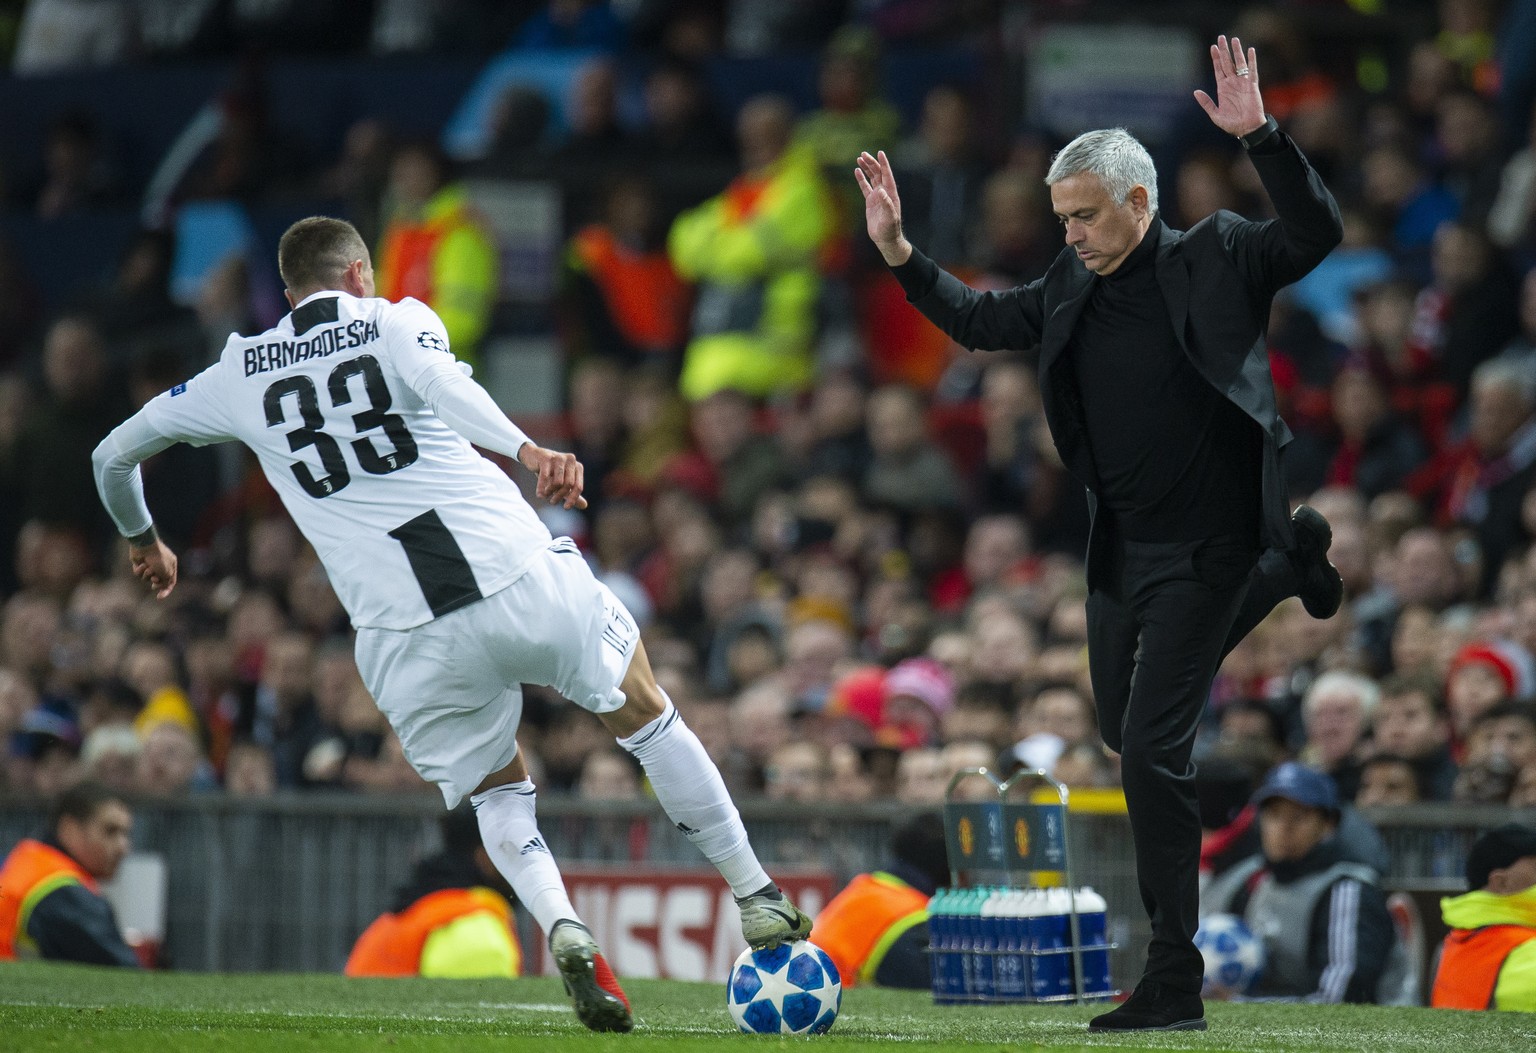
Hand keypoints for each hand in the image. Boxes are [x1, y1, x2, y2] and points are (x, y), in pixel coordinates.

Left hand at [129, 538, 177, 598]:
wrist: (145, 546)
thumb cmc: (158, 558)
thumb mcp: (167, 572)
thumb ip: (166, 582)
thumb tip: (161, 587)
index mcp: (171, 566)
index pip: (170, 582)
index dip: (165, 591)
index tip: (159, 597)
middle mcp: (161, 565)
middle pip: (158, 581)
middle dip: (155, 582)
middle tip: (154, 578)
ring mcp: (150, 564)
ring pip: (146, 578)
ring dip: (146, 575)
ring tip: (147, 567)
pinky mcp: (140, 564)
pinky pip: (138, 574)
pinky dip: (139, 570)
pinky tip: (141, 564)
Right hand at [517, 443, 587, 509]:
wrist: (533, 455)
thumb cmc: (550, 471)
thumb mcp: (562, 482)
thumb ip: (572, 493)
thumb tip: (585, 506)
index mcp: (577, 466)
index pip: (578, 486)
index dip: (573, 499)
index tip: (566, 508)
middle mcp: (571, 460)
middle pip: (568, 485)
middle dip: (560, 496)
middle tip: (552, 502)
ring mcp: (558, 458)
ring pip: (558, 482)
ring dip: (551, 492)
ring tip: (546, 496)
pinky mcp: (546, 458)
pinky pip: (545, 477)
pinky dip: (542, 488)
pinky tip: (539, 495)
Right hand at [855, 150, 911, 265]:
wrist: (886, 239)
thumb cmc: (890, 229)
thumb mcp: (890, 217)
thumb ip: (886, 204)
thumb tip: (881, 191)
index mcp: (891, 194)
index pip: (887, 175)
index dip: (884, 164)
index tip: (880, 153)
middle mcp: (885, 192)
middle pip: (878, 174)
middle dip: (872, 163)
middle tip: (864, 154)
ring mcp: (877, 196)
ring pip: (872, 178)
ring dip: (867, 168)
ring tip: (860, 158)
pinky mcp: (871, 202)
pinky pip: (865, 187)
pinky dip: (861, 179)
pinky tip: (857, 171)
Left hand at [1194, 35, 1266, 138]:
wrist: (1247, 129)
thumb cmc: (1231, 124)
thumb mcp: (1215, 114)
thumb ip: (1206, 103)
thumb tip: (1195, 91)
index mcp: (1222, 88)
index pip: (1218, 69)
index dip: (1216, 58)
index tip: (1213, 47)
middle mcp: (1232, 83)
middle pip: (1227, 62)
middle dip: (1224, 50)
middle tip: (1221, 37)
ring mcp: (1242, 83)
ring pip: (1239, 63)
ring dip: (1236, 52)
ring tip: (1234, 40)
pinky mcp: (1252, 86)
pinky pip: (1252, 71)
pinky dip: (1252, 61)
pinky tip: (1250, 50)